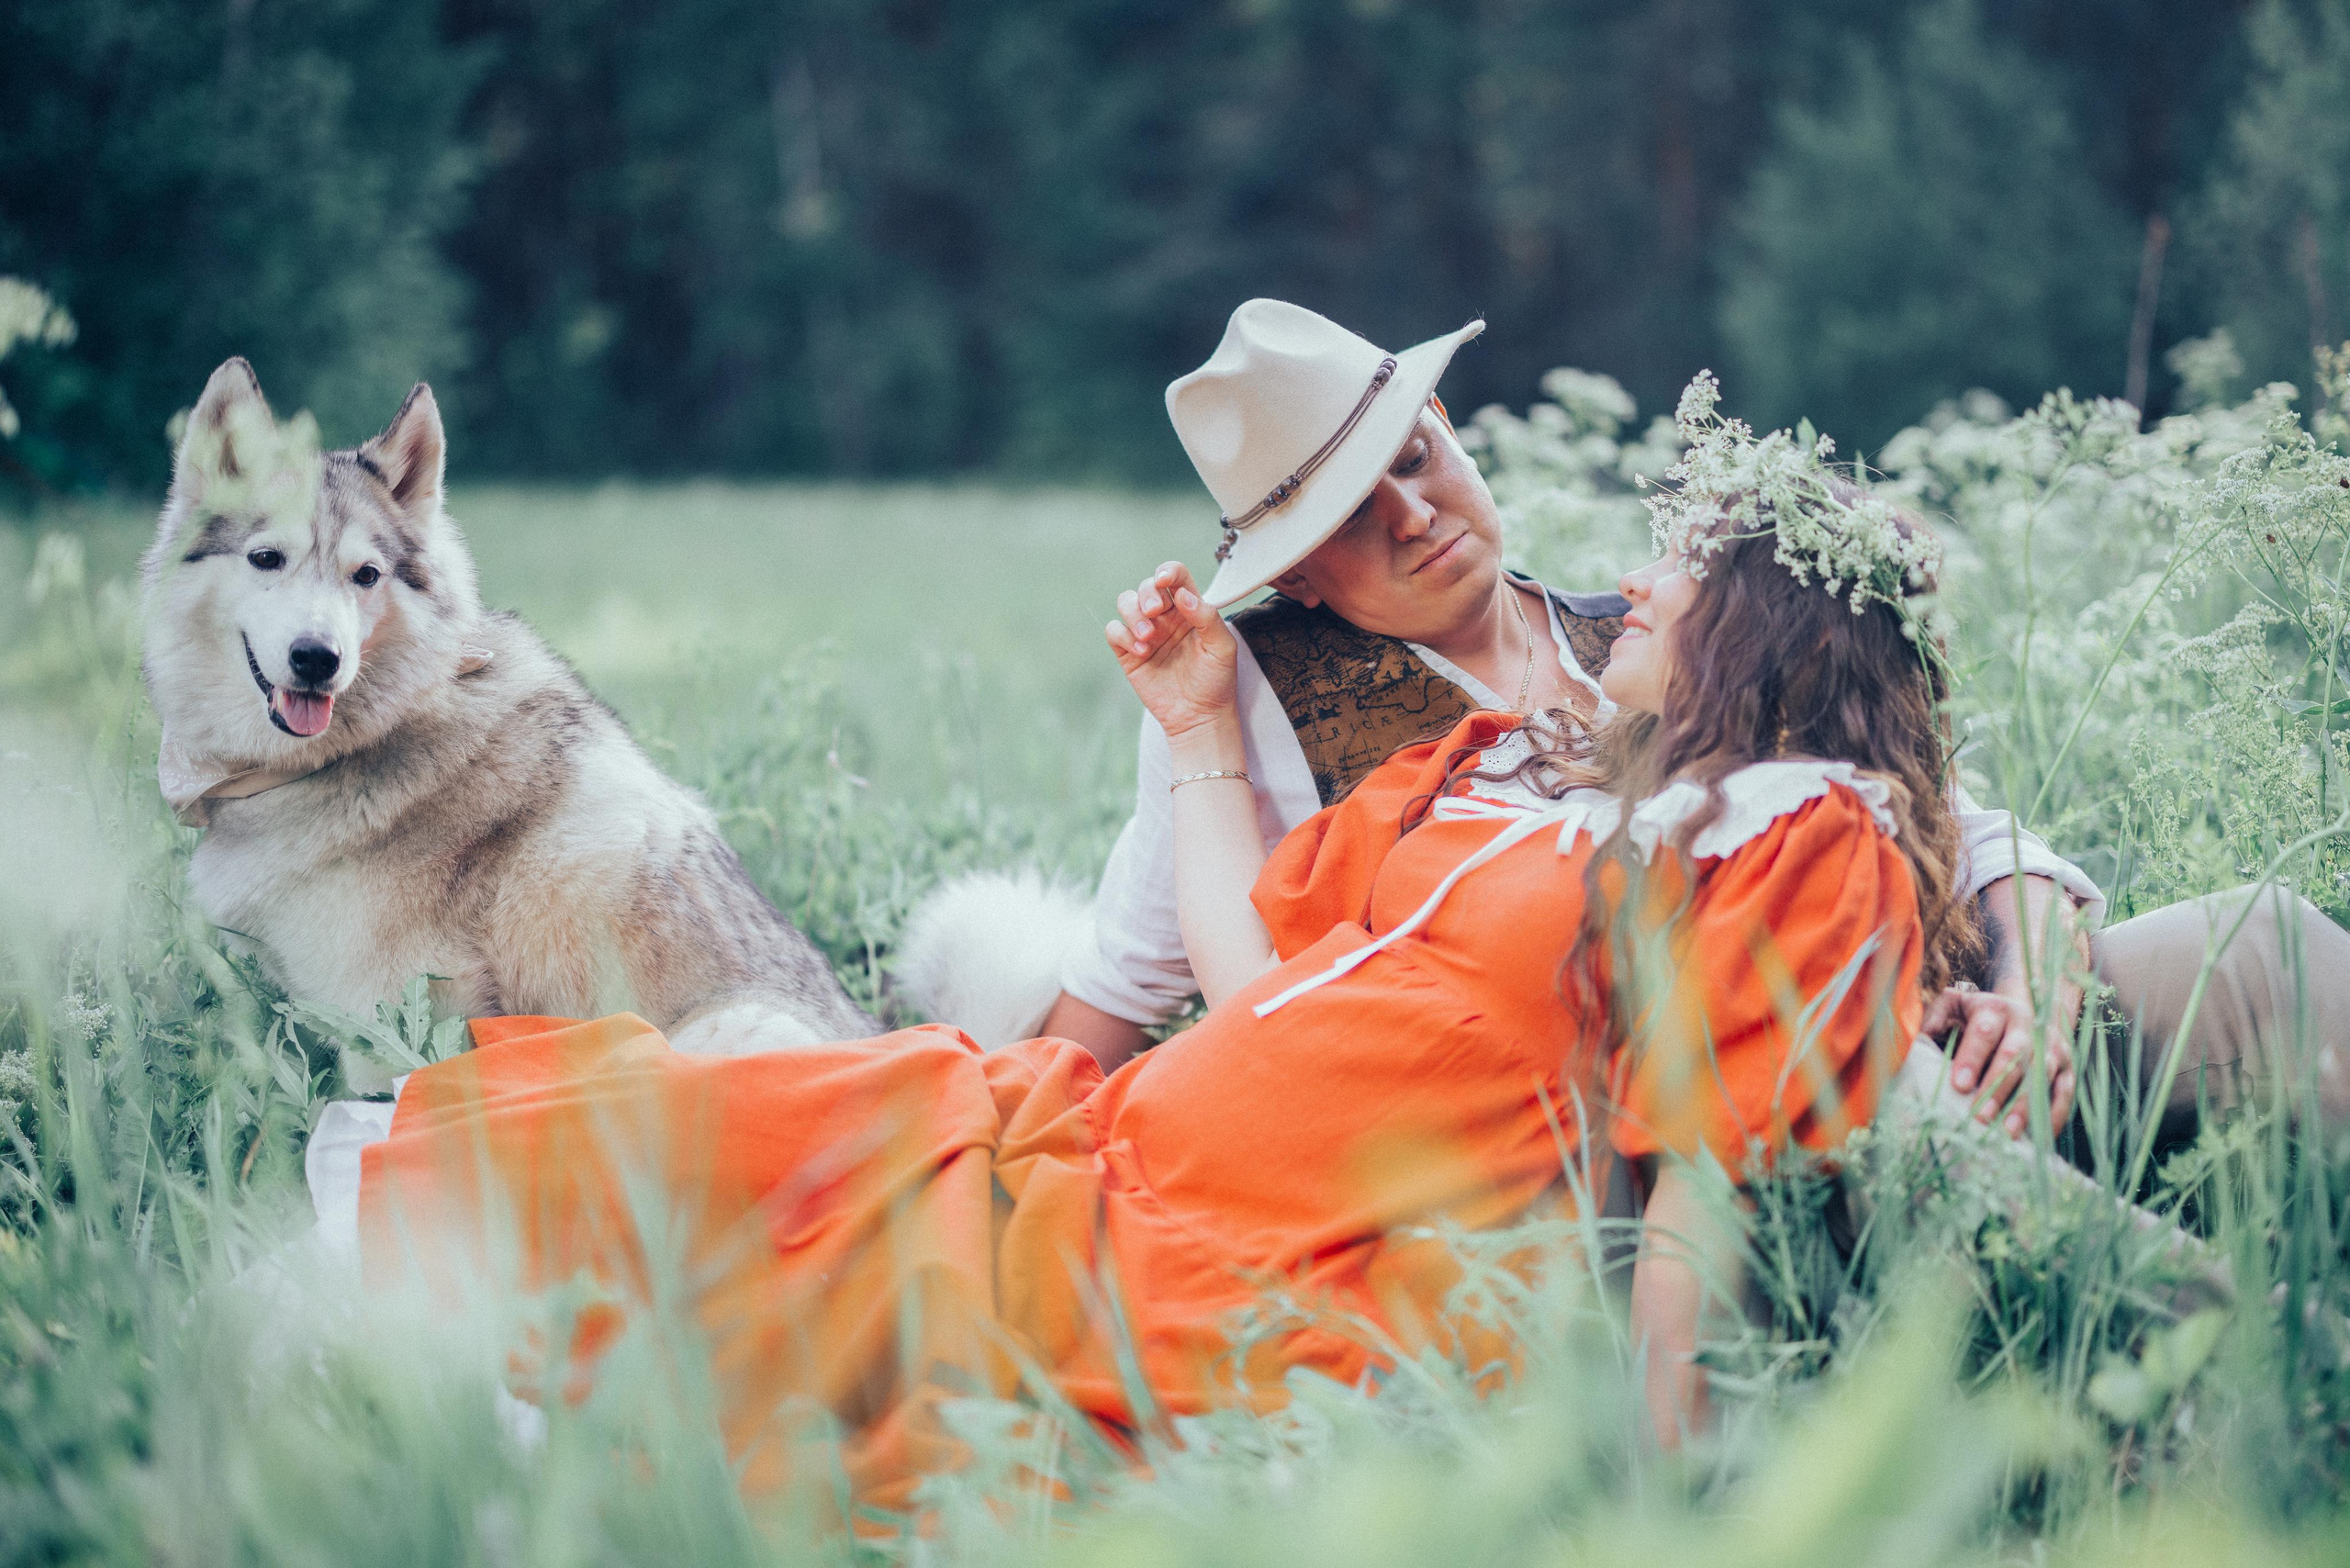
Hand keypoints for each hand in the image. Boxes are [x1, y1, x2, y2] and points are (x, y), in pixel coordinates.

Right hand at [1106, 561, 1238, 741]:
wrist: (1199, 716)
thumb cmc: (1216, 681)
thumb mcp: (1222, 647)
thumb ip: (1207, 617)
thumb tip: (1182, 595)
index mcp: (1190, 609)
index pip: (1176, 576)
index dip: (1168, 571)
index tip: (1165, 581)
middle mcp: (1166, 617)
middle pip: (1147, 585)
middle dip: (1147, 594)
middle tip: (1155, 613)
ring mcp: (1146, 633)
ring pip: (1126, 602)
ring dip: (1132, 613)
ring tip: (1147, 637)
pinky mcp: (1129, 653)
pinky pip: (1114, 631)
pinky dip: (1123, 635)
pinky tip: (1142, 652)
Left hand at [1923, 982, 2077, 1136]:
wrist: (2029, 1005)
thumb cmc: (1979, 1015)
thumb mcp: (1954, 1005)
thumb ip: (1935, 1020)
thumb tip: (1919, 1043)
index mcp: (1995, 1008)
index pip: (1984, 1032)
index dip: (1972, 1058)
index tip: (1958, 1086)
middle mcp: (2027, 1024)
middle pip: (2015, 1056)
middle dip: (1997, 1087)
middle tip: (1981, 1116)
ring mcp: (2052, 1045)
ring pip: (2042, 1074)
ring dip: (2025, 1104)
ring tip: (2007, 1132)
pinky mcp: (2069, 1065)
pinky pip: (2066, 1091)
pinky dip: (2055, 1114)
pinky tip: (2039, 1136)